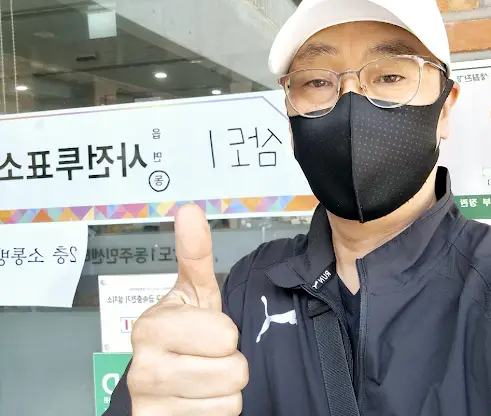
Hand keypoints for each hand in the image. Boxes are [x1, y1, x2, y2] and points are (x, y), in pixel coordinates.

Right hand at [128, 204, 247, 414]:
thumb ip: (194, 254)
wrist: (158, 381)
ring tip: (201, 377)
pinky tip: (195, 401)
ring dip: (223, 390)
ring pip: (230, 400)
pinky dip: (214, 413)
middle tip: (206, 356)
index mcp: (151, 326)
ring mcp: (149, 403)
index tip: (204, 330)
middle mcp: (143, 367)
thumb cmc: (182, 333)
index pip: (226, 336)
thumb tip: (190, 209)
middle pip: (233, 370)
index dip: (225, 333)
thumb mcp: (192, 293)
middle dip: (228, 363)